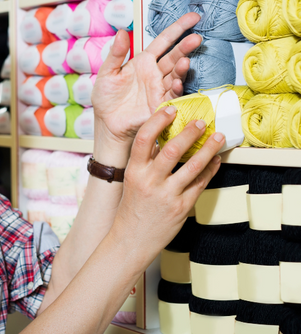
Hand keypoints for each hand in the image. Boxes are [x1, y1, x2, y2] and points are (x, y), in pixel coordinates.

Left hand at [92, 12, 201, 162]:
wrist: (106, 124)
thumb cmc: (106, 98)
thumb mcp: (107, 73)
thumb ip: (116, 53)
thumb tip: (122, 32)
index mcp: (143, 62)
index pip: (164, 41)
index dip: (178, 29)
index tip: (193, 18)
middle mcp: (155, 73)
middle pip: (174, 56)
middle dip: (185, 46)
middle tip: (196, 38)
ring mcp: (159, 89)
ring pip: (175, 75)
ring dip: (182, 68)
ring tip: (185, 61)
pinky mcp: (160, 105)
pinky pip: (171, 95)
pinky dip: (175, 89)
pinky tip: (175, 82)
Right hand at [113, 105, 223, 253]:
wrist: (131, 240)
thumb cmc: (132, 209)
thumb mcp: (132, 181)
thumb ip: (145, 162)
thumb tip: (163, 139)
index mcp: (134, 171)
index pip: (144, 139)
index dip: (158, 121)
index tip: (171, 110)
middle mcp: (149, 181)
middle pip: (172, 150)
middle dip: (189, 132)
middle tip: (201, 122)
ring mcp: (167, 196)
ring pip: (192, 166)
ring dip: (208, 149)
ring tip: (218, 137)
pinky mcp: (181, 208)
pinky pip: (200, 184)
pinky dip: (210, 170)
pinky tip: (216, 160)